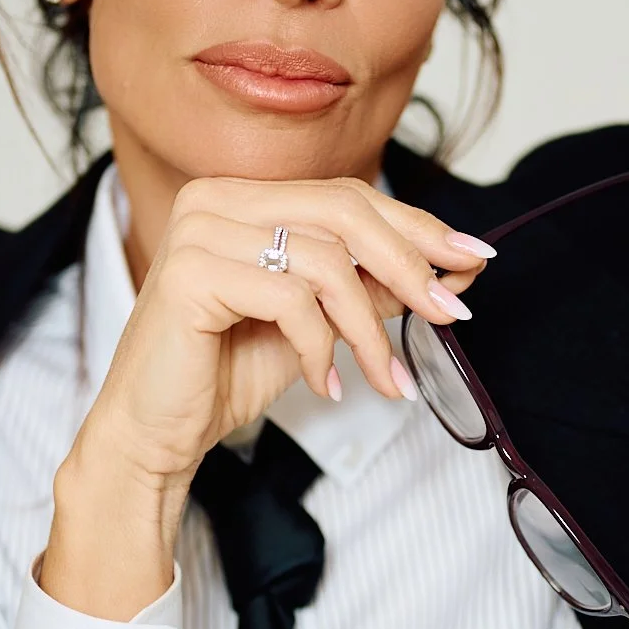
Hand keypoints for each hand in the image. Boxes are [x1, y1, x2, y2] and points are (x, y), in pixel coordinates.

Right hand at [41, 175, 492, 614]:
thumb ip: (375, 289)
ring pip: (325, 262)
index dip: (419, 226)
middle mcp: (215, 199)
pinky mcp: (190, 274)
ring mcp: (199, 231)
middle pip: (344, 212)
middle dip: (410, 265)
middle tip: (451, 314)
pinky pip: (291, 300)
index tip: (475, 259)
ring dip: (370, 330)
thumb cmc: (223, 375)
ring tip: (385, 379)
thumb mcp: (318, 325)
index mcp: (242, 197)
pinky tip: (326, 386)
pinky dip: (321, 350)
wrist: (153, 432)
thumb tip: (457, 271)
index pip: (349, 196)